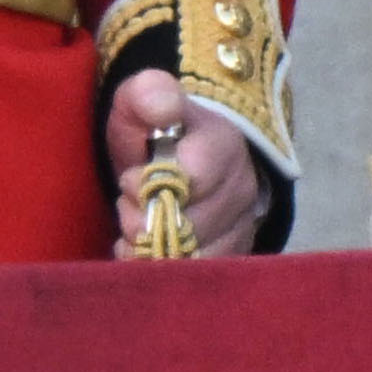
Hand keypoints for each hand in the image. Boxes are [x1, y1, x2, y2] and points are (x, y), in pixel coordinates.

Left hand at [106, 69, 265, 257]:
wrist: (179, 157)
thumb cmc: (154, 131)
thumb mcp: (142, 100)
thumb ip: (148, 94)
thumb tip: (161, 106)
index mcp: (223, 145)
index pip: (191, 177)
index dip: (146, 184)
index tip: (129, 178)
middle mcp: (242, 189)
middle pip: (186, 225)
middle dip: (143, 219)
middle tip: (129, 205)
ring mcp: (242, 226)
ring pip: (190, 257)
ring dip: (149, 247)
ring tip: (138, 225)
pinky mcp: (231, 257)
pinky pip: (194, 277)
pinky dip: (159, 268)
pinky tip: (145, 249)